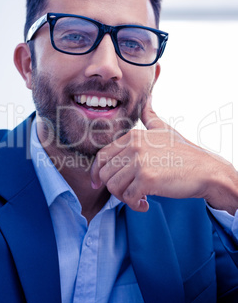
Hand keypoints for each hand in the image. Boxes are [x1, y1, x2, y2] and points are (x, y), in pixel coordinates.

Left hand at [91, 96, 237, 214]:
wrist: (205, 169)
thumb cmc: (184, 152)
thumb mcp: (164, 129)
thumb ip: (150, 116)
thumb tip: (148, 98)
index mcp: (132, 136)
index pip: (101, 156)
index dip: (96, 173)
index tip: (97, 184)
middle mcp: (133, 146)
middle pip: (105, 174)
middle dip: (113, 188)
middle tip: (127, 193)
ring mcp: (139, 162)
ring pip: (114, 187)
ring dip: (124, 198)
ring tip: (138, 198)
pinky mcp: (147, 178)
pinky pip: (129, 198)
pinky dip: (135, 205)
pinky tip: (145, 204)